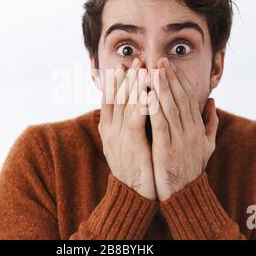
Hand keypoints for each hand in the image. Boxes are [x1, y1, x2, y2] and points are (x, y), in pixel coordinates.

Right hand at [98, 58, 156, 199]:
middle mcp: (110, 130)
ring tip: (142, 67)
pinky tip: (147, 90)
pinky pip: (136, 119)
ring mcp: (118, 137)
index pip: (111, 98)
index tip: (124, 65)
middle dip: (127, 77)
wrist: (133, 195)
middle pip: (117, 97)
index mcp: (108, 128)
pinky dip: (140, 102)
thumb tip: (136, 107)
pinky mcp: (131, 145)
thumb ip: (129, 124)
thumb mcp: (126, 144)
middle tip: (135, 59)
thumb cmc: (135, 168)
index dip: (118, 81)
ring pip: (125, 104)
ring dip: (134, 84)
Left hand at [148, 57, 218, 200]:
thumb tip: (212, 101)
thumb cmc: (192, 169)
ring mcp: (179, 141)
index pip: (189, 98)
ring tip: (152, 71)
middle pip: (179, 99)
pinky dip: (153, 108)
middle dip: (169, 78)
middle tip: (160, 60)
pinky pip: (159, 125)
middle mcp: (191, 132)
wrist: (186, 196)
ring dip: (160, 88)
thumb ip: (211, 123)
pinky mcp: (166, 151)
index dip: (179, 80)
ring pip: (169, 108)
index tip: (170, 65)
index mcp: (198, 129)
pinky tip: (145, 95)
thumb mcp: (207, 146)